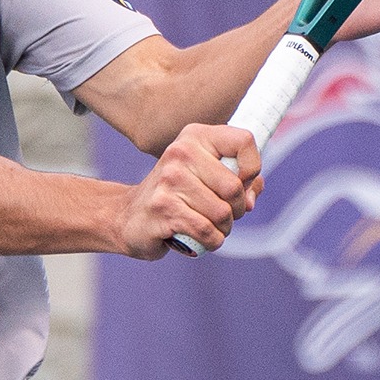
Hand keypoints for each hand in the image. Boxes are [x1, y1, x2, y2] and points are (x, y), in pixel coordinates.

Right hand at [115, 124, 262, 258]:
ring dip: (222, 229)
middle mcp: (181, 153)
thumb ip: (240, 181)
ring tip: (208, 226)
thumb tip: (250, 198)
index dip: (252, 169)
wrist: (127, 216)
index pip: (244, 141)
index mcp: (195, 137)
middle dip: (236, 210)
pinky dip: (211, 241)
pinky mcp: (163, 207)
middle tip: (222, 214)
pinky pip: (206, 231)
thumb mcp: (206, 177)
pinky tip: (200, 238)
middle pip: (234, 187)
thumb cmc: (175, 196)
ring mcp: (169, 180)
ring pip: (222, 213)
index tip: (239, 184)